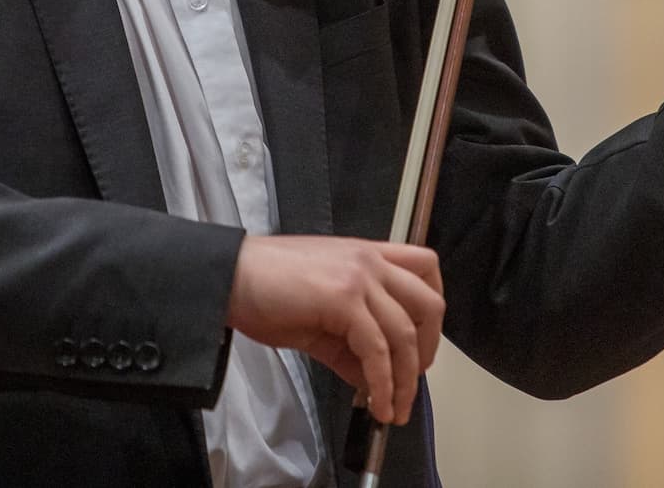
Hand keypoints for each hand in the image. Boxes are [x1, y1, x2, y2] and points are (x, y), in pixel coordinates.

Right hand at [226, 234, 444, 424]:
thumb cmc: (267, 289)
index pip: (425, 267)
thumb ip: (351, 340)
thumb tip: (373, 376)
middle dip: (429, 350)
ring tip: (395, 409)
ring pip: (406, 332)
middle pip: (429, 302)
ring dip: (406, 380)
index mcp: (367, 254)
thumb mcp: (320, 312)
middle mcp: (370, 260)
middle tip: (413, 381)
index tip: (423, 344)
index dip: (432, 309)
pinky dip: (383, 384)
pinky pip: (377, 349)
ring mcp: (359, 276)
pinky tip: (377, 404)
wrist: (232, 277)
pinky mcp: (343, 299)